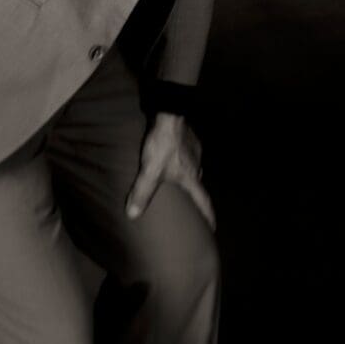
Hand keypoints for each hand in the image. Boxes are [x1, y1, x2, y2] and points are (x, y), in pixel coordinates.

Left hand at [125, 113, 215, 230]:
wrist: (170, 114)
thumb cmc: (163, 145)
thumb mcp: (150, 171)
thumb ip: (142, 192)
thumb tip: (132, 215)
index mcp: (191, 179)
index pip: (204, 202)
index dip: (208, 217)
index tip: (212, 229)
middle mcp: (196, 167)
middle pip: (197, 186)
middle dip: (194, 198)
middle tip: (189, 208)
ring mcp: (195, 152)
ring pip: (192, 170)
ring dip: (186, 179)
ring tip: (177, 185)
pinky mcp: (190, 139)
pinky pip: (187, 156)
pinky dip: (181, 163)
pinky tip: (172, 161)